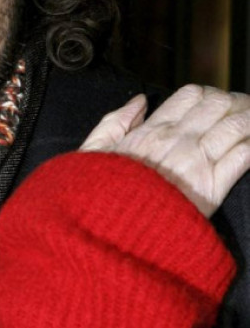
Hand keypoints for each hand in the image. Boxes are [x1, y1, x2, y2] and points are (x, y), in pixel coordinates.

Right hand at [81, 85, 249, 216]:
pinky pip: (244, 155)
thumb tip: (140, 102)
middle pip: (220, 104)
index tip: (214, 106)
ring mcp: (197, 163)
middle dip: (236, 104)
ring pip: (238, 124)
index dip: (208, 95)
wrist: (108, 232)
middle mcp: (177, 141)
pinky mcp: (212, 188)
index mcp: (150, 132)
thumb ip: (113, 123)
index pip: (190, 95)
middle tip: (243, 114)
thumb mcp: (91, 154)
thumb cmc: (95, 197)